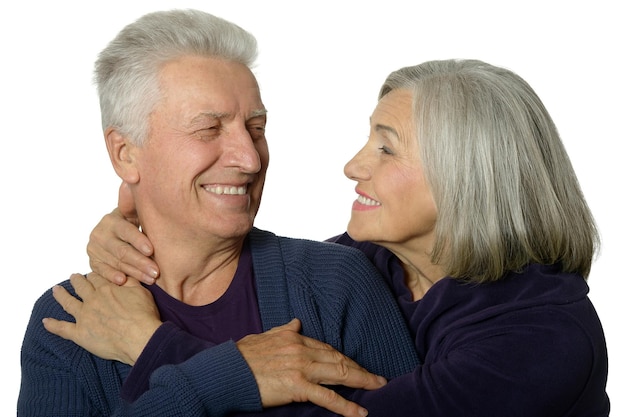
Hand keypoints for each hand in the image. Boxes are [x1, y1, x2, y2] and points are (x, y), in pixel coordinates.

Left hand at [43, 273, 161, 364]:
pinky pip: (62, 329)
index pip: (97, 277)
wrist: (139, 338)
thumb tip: (124, 273)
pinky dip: (53, 325)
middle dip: (77, 280)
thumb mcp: (142, 291)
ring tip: (56, 290)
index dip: (94, 275)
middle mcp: (92, 299)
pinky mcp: (80, 334)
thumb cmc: (143, 316)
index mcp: (107, 288)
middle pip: (81, 286)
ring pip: (68, 302)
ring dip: (61, 295)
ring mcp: (84, 316)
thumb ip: (130, 281)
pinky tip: (46, 322)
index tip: (92, 274)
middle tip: (74, 277)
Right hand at [87, 183, 159, 284]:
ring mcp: (95, 248)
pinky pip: (102, 271)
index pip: (125, 231)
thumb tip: (134, 176)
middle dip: (140, 262)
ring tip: (151, 278)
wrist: (116, 234)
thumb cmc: (133, 223)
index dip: (138, 240)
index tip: (152, 250)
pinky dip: (112, 275)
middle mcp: (100, 233)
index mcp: (112, 220)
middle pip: (122, 250)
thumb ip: (134, 200)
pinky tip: (123, 280)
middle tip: (156, 271)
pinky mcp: (93, 262)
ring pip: (116, 262)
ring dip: (134, 272)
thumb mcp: (135, 212)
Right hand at [237, 319, 384, 416]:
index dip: (343, 358)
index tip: (355, 365)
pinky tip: (359, 412)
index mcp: (294, 338)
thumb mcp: (265, 336)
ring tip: (377, 387)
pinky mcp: (297, 386)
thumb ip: (283, 330)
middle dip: (359, 369)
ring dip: (362, 380)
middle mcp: (302, 350)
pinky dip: (346, 406)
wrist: (227, 370)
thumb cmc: (242, 356)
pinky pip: (327, 397)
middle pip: (338, 359)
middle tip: (377, 378)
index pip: (326, 348)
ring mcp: (301, 368)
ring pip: (339, 373)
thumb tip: (297, 322)